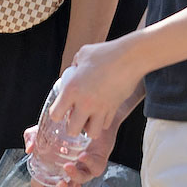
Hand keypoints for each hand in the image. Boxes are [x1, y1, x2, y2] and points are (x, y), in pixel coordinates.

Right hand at [22, 124, 94, 186]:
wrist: (87, 120)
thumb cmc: (64, 129)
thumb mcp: (42, 131)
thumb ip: (32, 139)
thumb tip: (29, 150)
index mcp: (55, 173)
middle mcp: (69, 176)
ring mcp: (83, 171)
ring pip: (78, 181)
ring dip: (72, 177)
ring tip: (67, 167)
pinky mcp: (96, 165)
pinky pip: (93, 168)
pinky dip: (87, 163)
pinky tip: (82, 156)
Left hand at [38, 41, 143, 179]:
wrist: (131, 58)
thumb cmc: (105, 53)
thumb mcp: (82, 55)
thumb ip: (74, 66)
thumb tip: (72, 71)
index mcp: (71, 89)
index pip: (55, 114)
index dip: (56, 114)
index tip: (60, 110)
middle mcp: (84, 102)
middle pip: (72, 130)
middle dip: (72, 127)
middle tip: (74, 117)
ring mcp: (100, 108)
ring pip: (92, 133)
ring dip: (88, 127)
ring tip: (88, 118)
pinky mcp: (114, 109)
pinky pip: (105, 124)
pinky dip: (102, 121)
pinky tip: (100, 112)